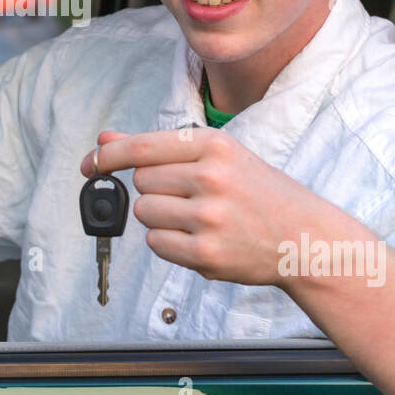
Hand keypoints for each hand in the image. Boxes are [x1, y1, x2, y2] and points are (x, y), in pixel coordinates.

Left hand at [79, 127, 324, 285]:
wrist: (304, 236)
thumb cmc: (257, 192)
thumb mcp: (217, 156)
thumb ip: (159, 148)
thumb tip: (105, 140)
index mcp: (213, 145)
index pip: (142, 147)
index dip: (108, 156)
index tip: (90, 163)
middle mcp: (210, 177)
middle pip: (141, 181)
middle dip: (155, 189)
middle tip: (189, 196)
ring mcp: (208, 217)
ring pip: (145, 213)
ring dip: (160, 217)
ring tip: (198, 217)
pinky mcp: (206, 253)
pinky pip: (156, 244)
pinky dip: (169, 243)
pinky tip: (200, 238)